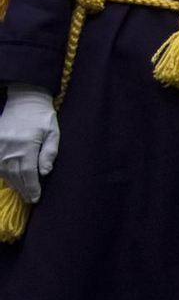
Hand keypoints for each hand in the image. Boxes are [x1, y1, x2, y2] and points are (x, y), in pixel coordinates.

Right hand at [0, 85, 58, 202]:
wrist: (22, 100)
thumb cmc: (41, 117)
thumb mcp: (53, 132)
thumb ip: (49, 153)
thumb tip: (45, 172)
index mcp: (26, 146)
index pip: (29, 174)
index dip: (32, 188)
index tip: (36, 198)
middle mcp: (9, 148)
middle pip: (16, 175)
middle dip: (24, 189)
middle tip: (30, 199)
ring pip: (4, 172)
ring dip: (13, 184)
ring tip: (22, 192)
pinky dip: (3, 174)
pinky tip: (11, 180)